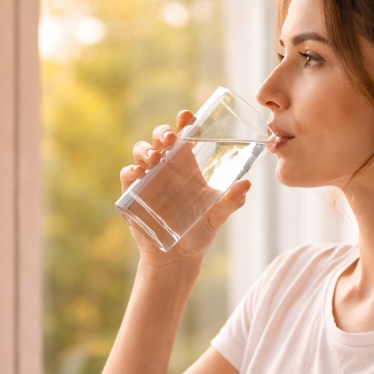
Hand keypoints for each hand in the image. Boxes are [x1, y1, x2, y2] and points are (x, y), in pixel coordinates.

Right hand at [121, 110, 251, 266]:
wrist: (177, 258)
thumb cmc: (199, 232)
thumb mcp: (217, 216)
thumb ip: (231, 201)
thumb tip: (247, 184)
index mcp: (188, 165)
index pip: (185, 135)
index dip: (185, 122)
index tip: (188, 116)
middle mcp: (167, 167)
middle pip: (160, 138)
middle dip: (163, 132)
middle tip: (170, 138)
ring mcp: (148, 179)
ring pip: (141, 151)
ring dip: (145, 149)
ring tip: (154, 157)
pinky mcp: (133, 193)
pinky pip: (127, 175)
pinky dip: (130, 170)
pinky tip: (138, 173)